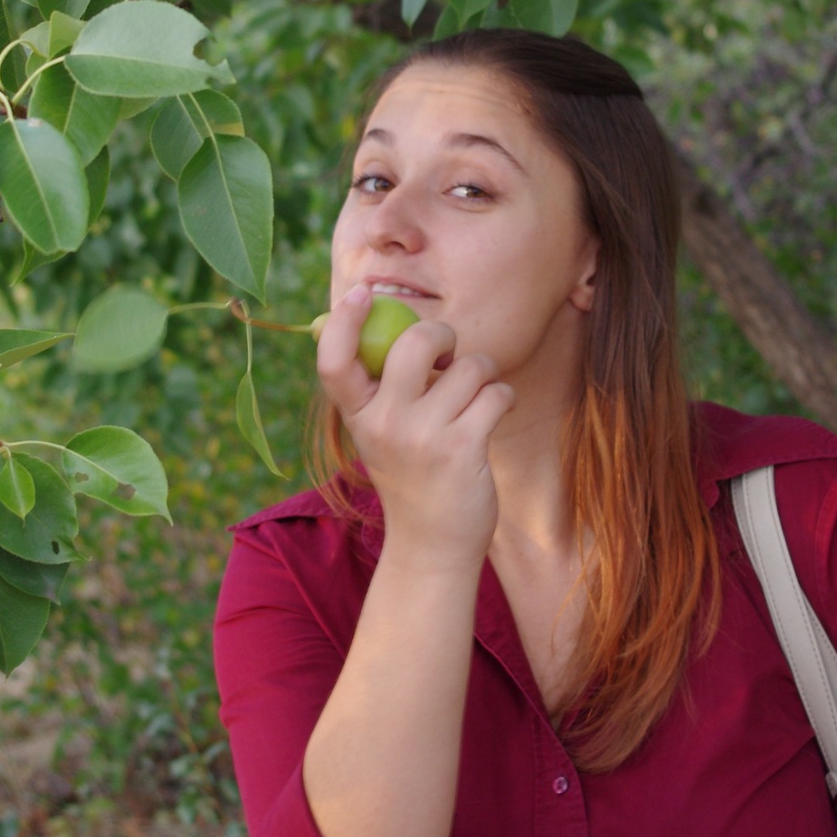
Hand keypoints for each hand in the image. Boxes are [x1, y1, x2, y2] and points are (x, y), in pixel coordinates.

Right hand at [316, 283, 514, 574]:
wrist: (432, 544)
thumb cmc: (411, 473)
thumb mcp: (380, 432)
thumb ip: (381, 385)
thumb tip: (389, 314)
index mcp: (357, 415)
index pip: (334, 360)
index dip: (345, 321)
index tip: (363, 292)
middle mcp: (383, 423)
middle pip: (415, 342)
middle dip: (443, 336)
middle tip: (449, 356)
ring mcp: (423, 437)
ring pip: (469, 366)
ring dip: (482, 374)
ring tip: (474, 401)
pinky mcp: (463, 449)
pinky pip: (496, 392)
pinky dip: (502, 397)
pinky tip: (492, 418)